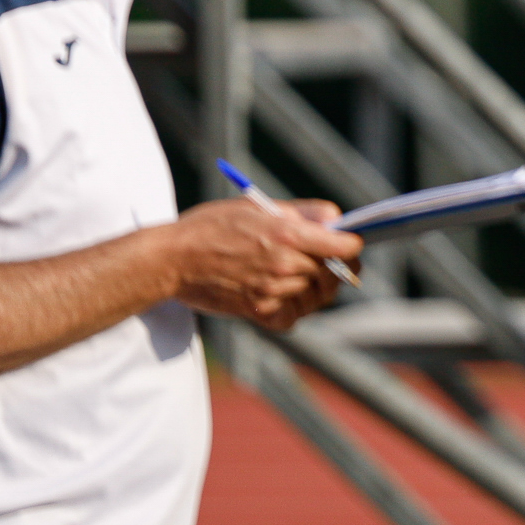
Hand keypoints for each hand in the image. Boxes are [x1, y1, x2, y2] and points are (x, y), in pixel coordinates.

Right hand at [169, 199, 361, 329]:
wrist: (172, 259)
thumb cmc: (212, 226)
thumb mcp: (258, 206)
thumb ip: (303, 212)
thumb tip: (336, 218)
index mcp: (289, 233)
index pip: (344, 246)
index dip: (352, 244)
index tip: (350, 244)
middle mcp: (285, 264)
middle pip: (333, 272)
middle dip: (336, 266)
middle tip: (330, 260)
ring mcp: (273, 292)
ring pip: (316, 296)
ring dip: (316, 287)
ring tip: (305, 275)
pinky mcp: (259, 312)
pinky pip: (293, 318)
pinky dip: (295, 310)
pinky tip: (286, 295)